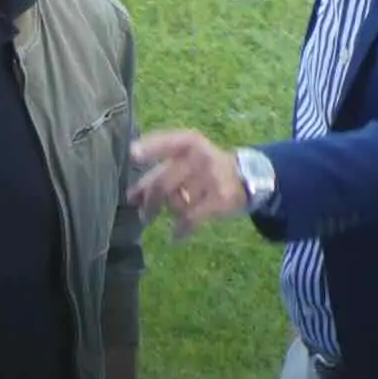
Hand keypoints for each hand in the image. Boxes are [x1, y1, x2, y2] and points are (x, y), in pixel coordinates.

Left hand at [126, 129, 246, 240]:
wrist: (246, 176)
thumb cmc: (202, 167)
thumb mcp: (184, 160)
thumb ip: (157, 173)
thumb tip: (131, 197)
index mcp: (188, 142)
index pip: (166, 142)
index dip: (148, 148)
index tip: (131, 154)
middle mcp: (200, 157)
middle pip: (164, 182)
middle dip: (149, 200)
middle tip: (142, 212)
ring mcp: (212, 177)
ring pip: (176, 201)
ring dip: (170, 210)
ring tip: (171, 211)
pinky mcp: (220, 199)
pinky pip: (191, 218)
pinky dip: (180, 229)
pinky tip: (174, 236)